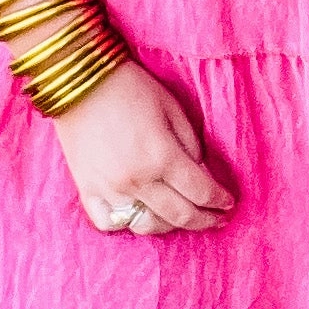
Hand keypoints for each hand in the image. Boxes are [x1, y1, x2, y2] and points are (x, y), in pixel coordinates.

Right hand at [49, 59, 236, 233]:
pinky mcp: (87, 189)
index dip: (220, 200)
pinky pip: (109, 223)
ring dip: (170, 226)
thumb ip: (190, 144)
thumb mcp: (172, 108)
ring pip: (146, 225)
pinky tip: (138, 215)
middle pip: (180, 215)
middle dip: (205, 220)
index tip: (228, 203)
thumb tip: (199, 172)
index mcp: (162, 156)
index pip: (201, 191)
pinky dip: (126, 223)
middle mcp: (137, 180)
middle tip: (217, 219)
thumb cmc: (130, 88)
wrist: (79, 82)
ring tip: (181, 218)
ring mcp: (110, 189)